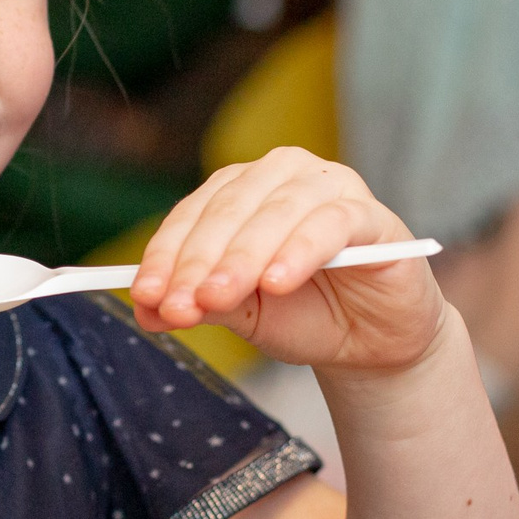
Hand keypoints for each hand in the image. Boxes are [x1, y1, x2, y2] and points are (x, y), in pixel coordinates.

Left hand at [128, 148, 443, 373]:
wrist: (371, 343)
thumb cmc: (305, 315)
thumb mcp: (243, 312)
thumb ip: (200, 302)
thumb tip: (147, 308)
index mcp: (244, 188)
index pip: (195, 214)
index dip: (166, 256)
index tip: (145, 296)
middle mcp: (284, 175)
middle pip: (229, 211)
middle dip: (198, 263)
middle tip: (179, 306)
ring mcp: (331, 188)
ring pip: (276, 213)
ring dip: (242, 258)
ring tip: (217, 297)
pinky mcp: (373, 215)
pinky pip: (332, 225)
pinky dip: (299, 251)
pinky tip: (276, 282)